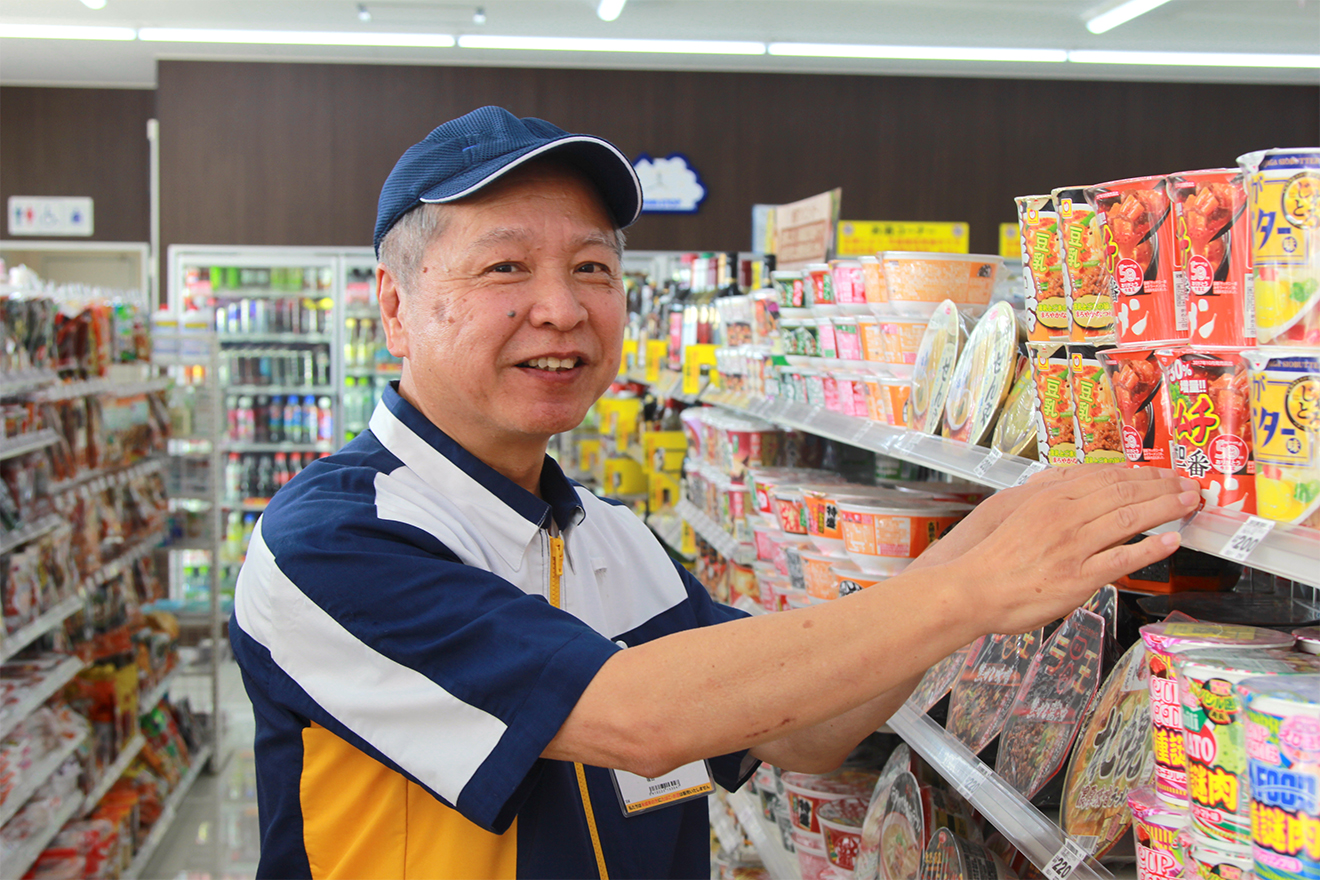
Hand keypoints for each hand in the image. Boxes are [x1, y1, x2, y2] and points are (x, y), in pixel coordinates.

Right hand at [941, 465, 1198, 633]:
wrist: (972, 590)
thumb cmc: (994, 558)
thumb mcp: (1018, 513)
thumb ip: (1048, 499)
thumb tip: (1070, 483)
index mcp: (1050, 499)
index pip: (1107, 478)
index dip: (1143, 475)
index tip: (1164, 475)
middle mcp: (1064, 517)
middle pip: (1125, 493)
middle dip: (1163, 488)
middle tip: (1189, 486)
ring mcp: (1073, 547)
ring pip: (1130, 519)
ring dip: (1166, 509)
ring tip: (1189, 505)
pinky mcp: (1078, 578)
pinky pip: (1123, 559)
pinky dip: (1151, 549)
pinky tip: (1171, 542)